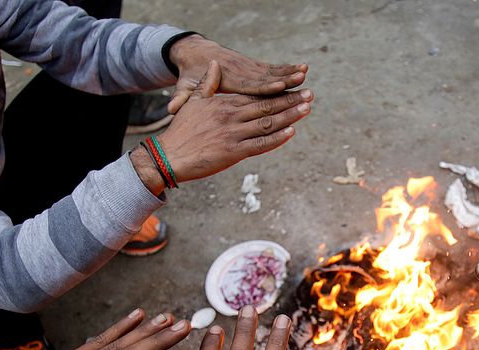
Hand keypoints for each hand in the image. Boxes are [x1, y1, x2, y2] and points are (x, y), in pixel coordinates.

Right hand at [143, 61, 311, 183]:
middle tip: (310, 95)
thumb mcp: (193, 102)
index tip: (293, 88)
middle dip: (290, 101)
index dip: (277, 92)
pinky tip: (291, 132)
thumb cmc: (180, 131)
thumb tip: (216, 64)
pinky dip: (277, 138)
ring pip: (267, 123)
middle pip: (267, 106)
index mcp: (225, 103)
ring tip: (306, 108)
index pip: (257, 96)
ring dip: (289, 116)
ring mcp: (233, 134)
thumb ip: (208, 84)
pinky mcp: (233, 152)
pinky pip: (260, 144)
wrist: (169, 155)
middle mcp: (232, 116)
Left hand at [167, 35, 307, 113]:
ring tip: (306, 74)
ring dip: (289, 74)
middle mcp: (240, 71)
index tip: (280, 88)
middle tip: (303, 83)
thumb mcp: (185, 86)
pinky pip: (273, 69)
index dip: (264, 88)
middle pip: (266, 79)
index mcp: (226, 79)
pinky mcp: (253, 66)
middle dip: (285, 82)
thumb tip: (172, 108)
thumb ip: (183, 99)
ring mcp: (248, 67)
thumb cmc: (189, 73)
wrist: (195, 51)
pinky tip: (302, 70)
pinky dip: (287, 69)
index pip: (249, 85)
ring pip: (272, 72)